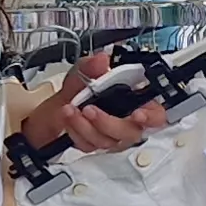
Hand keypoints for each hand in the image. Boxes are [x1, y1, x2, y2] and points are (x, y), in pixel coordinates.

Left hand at [21, 58, 168, 155]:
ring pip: (109, 142)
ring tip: (71, 110)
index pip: (156, 113)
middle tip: (90, 110)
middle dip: (110, 123)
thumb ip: (90, 66)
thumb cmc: (72, 94)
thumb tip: (101, 59)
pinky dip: (77, 132)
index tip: (138, 114)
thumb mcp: (78, 74)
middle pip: (132, 132)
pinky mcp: (97, 145)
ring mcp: (111, 135)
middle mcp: (125, 120)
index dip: (152, 116)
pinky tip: (69, 119)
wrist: (49, 113)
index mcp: (132, 99)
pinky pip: (91, 146)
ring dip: (87, 126)